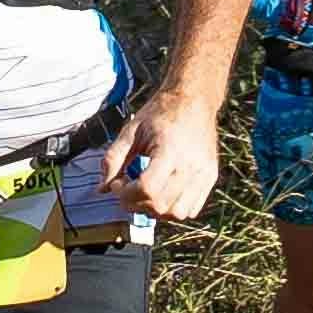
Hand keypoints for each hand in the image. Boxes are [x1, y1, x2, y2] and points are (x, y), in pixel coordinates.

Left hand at [92, 104, 222, 234]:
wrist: (193, 100)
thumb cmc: (160, 113)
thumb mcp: (130, 131)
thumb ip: (112, 160)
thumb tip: (101, 189)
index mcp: (169, 150)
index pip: (147, 189)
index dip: (126, 194)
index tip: (117, 184)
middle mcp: (190, 165)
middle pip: (160, 205)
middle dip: (136, 205)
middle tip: (126, 190)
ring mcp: (203, 173)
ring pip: (177, 213)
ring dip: (155, 211)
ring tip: (145, 195)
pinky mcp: (210, 177)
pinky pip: (192, 209)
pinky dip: (173, 209)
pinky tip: (162, 194)